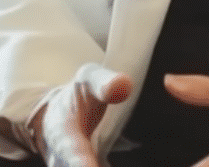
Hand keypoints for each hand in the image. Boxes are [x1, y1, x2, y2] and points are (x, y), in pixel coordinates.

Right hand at [11, 63, 132, 166]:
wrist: (53, 115)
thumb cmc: (75, 96)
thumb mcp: (88, 80)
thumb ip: (104, 82)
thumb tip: (124, 87)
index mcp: (64, 136)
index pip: (73, 154)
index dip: (82, 163)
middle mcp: (63, 161)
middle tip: (108, 165)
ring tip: (125, 166)